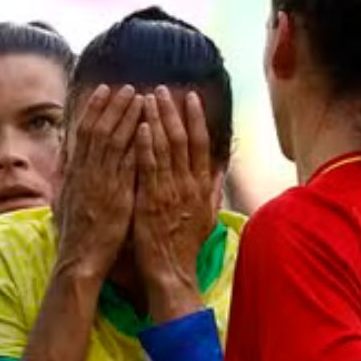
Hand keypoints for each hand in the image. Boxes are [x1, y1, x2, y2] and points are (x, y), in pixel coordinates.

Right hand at [53, 85, 143, 279]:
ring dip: (128, 117)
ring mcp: (103, 183)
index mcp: (75, 171)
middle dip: (115, 106)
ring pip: (115, 141)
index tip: (105, 89)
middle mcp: (88, 172)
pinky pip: (129, 164)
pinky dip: (138, 144)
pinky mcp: (118, 196)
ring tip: (141, 98)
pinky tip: (148, 129)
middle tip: (128, 86)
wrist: (80, 258)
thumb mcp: (62, 198)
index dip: (96, 107)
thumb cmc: (74, 233)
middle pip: (101, 129)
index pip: (84, 130)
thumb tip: (66, 153)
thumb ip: (66, 174)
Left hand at [133, 88, 219, 321]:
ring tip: (147, 98)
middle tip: (162, 89)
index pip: (200, 143)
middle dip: (172, 111)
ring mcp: (170, 191)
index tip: (190, 96)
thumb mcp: (208, 214)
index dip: (196, 118)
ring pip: (164, 148)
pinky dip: (145, 145)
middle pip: (182, 139)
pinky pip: (148, 167)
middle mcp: (188, 184)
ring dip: (155, 121)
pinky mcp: (151, 200)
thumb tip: (221, 165)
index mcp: (201, 185)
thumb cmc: (185, 245)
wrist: (172, 272)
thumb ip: (214, 187)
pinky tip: (139, 126)